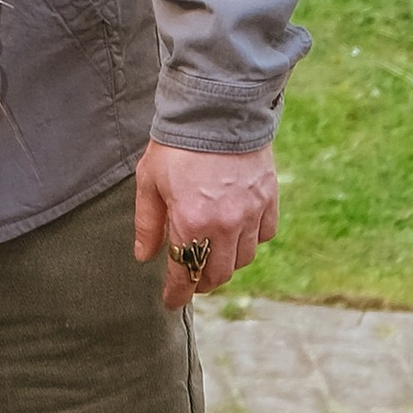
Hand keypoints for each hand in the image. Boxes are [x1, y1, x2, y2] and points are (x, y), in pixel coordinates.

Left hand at [132, 140, 277, 313]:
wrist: (217, 110)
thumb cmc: (177, 146)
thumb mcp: (149, 182)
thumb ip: (147, 223)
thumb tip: (144, 256)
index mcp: (190, 223)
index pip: (183, 273)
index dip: (176, 293)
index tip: (171, 302)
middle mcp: (224, 226)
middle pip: (217, 273)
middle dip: (201, 281)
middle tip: (191, 278)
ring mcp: (250, 214)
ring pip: (243, 259)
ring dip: (226, 263)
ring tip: (213, 256)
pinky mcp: (268, 199)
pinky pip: (264, 236)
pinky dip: (251, 241)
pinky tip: (238, 233)